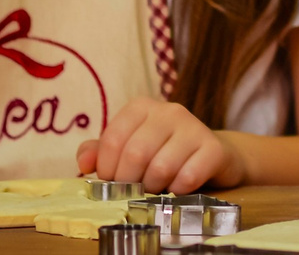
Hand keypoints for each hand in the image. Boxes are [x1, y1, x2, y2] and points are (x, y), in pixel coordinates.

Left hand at [79, 96, 245, 193]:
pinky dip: (177, 191)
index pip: (112, 139)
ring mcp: (194, 127)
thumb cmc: (161, 153)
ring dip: (154, 188)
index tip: (113, 181)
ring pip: (161, 168)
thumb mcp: (127, 148)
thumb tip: (83, 164)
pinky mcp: (214, 148)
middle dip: (130, 182)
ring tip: (157, 189)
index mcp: (142, 107)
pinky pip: (188, 177)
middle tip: (134, 191)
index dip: (107, 169)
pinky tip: (178, 189)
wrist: (209, 156)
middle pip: (135, 154)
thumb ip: (100, 152)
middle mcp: (169, 111)